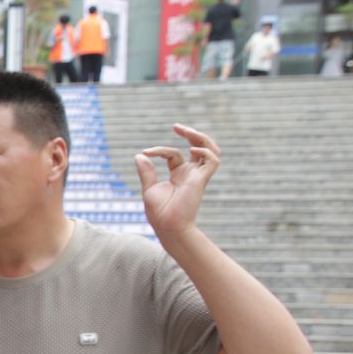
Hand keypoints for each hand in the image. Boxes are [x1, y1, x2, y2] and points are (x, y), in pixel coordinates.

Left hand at [133, 124, 221, 238]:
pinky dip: (205, 152)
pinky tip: (192, 150)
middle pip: (199, 147)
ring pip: (210, 151)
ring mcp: (197, 176)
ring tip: (187, 131)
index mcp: (178, 174)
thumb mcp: (149, 188)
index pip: (173, 153)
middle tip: (177, 127)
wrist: (167, 226)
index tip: (146, 153)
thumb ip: (147, 172)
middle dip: (191, 134)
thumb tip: (139, 155)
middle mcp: (190, 173)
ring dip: (201, 138)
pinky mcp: (201, 180)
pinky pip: (213, 161)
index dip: (160, 150)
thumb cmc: (159, 212)